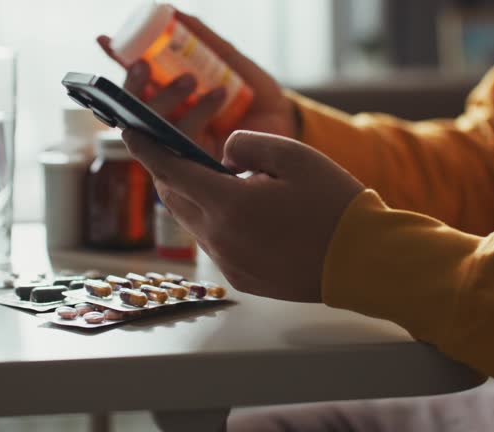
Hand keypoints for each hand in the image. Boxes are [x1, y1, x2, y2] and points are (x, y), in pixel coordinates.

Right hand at [98, 9, 296, 159]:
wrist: (289, 127)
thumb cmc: (258, 96)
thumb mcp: (231, 61)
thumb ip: (205, 40)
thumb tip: (175, 12)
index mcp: (171, 99)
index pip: (135, 82)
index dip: (116, 62)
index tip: (104, 40)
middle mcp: (169, 123)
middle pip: (134, 109)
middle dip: (135, 86)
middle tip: (146, 64)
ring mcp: (180, 146)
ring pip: (153, 128)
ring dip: (165, 99)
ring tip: (191, 78)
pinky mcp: (197, 166)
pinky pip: (182, 146)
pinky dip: (195, 116)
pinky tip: (218, 96)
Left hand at [122, 129, 363, 302]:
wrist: (362, 262)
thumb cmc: (334, 205)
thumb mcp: (294, 156)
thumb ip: (248, 145)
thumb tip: (223, 152)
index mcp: (229, 204)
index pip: (171, 171)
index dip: (147, 149)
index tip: (131, 133)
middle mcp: (219, 238)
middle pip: (175, 199)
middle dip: (170, 173)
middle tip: (179, 153)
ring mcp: (228, 263)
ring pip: (193, 222)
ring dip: (196, 199)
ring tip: (223, 182)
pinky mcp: (241, 279)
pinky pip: (214, 243)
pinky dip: (216, 222)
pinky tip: (244, 213)